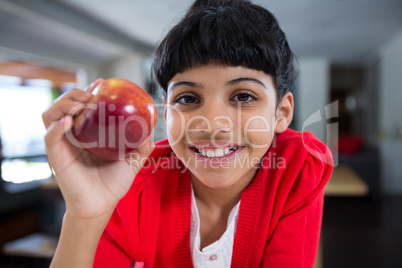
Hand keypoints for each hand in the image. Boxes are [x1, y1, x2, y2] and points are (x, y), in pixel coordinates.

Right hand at [42, 79, 153, 220]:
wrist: (102, 205)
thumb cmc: (113, 183)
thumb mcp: (132, 161)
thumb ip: (141, 145)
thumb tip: (150, 130)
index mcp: (87, 133)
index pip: (81, 106)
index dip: (88, 91)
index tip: (101, 84)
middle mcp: (72, 136)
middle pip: (63, 105)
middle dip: (74, 94)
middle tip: (90, 93)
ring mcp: (63, 145)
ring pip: (50, 116)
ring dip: (62, 104)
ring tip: (79, 104)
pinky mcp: (57, 157)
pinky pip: (50, 137)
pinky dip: (56, 127)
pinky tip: (69, 122)